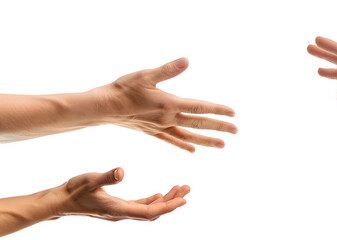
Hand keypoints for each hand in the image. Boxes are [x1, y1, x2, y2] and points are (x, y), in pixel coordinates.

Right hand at [50, 168, 189, 220]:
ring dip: (166, 200)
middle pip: (154, 212)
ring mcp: (121, 212)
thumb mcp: (90, 180)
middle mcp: (123, 214)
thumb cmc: (74, 190)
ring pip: (150, 210)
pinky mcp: (119, 207)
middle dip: (172, 202)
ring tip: (181, 189)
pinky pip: (142, 207)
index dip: (167, 207)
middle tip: (188, 189)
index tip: (183, 200)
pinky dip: (154, 201)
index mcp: (119, 210)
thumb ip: (106, 177)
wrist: (60, 201)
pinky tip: (161, 194)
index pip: (149, 212)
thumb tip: (122, 171)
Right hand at [90, 58, 236, 151]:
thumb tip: (186, 61)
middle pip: (199, 124)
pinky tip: (192, 150)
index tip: (233, 114)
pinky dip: (184, 145)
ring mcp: (161, 127)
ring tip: (222, 145)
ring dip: (206, 141)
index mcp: (170, 104)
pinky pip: (172, 140)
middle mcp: (168, 118)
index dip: (218, 110)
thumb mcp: (146, 75)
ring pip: (189, 136)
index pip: (200, 108)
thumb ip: (168, 70)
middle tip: (236, 131)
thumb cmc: (123, 89)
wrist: (102, 108)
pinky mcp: (152, 131)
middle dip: (219, 127)